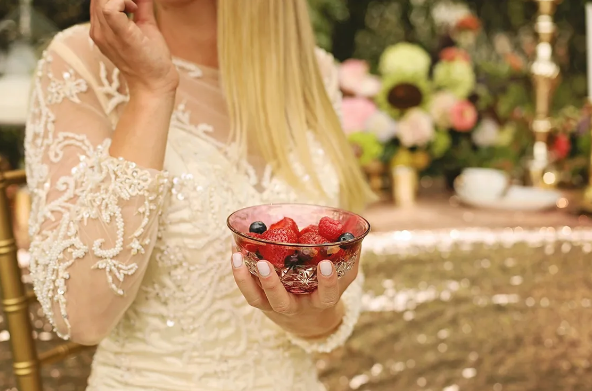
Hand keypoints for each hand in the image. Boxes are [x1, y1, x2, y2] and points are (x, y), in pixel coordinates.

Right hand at [90, 0, 178, 95]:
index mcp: (101, 28)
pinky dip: (123, 0)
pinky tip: (134, 8)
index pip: (98, 0)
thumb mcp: (145, 26)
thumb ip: (142, 7)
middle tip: (136, 3)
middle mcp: (98, 31)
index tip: (134, 3)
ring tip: (136, 6)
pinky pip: (110, 7)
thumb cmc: (151, 59)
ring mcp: (105, 34)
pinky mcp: (119, 35)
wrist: (155, 83)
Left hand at [231, 253, 359, 338]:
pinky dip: (239, 272)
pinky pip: (247, 290)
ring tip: (237, 256)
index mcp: (320, 302)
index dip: (327, 282)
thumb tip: (354, 233)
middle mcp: (295, 307)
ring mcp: (275, 307)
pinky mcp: (260, 302)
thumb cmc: (326, 291)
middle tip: (264, 264)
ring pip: (257, 299)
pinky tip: (234, 251)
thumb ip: (349, 259)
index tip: (326, 264)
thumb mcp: (342, 279)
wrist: (308, 320)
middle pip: (281, 301)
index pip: (327, 296)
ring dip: (245, 279)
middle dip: (271, 284)